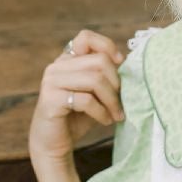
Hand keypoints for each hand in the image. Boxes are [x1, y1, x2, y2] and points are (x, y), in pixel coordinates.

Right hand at [29, 29, 125, 166]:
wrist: (54, 144)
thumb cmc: (79, 117)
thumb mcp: (97, 93)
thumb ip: (106, 77)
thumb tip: (130, 64)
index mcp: (68, 60)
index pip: (86, 37)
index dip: (107, 46)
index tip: (121, 63)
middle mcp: (57, 66)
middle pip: (99, 61)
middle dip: (117, 83)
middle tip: (122, 102)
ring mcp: (51, 81)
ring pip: (94, 79)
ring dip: (112, 100)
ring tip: (117, 115)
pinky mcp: (50, 99)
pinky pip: (86, 100)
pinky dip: (101, 112)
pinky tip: (105, 121)